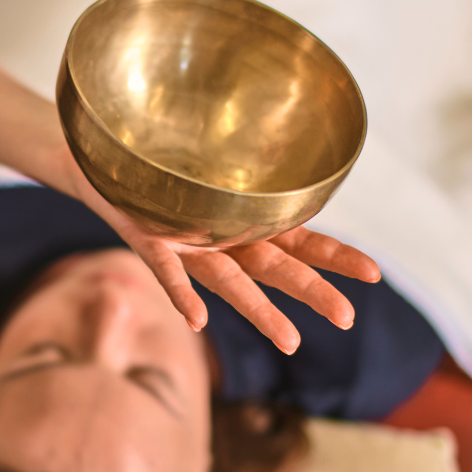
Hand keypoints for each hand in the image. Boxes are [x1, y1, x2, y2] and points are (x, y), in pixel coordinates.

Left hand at [60, 154, 380, 354]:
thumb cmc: (161, 164)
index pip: (302, 242)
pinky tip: (199, 320)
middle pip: (275, 268)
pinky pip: (167, 272)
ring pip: (229, 281)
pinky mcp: (148, 242)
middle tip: (346, 319)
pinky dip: (183, 294)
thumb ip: (250, 164)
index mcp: (244, 220)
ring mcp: (187, 244)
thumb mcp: (214, 160)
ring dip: (258, 311)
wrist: (97, 162)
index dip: (336, 258)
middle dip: (311, 292)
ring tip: (290, 342)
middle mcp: (222, 238)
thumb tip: (296, 128)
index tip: (374, 275)